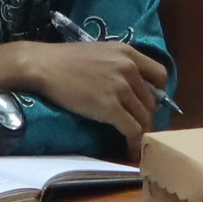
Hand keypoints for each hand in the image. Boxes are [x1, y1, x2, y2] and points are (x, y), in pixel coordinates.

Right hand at [0, 41, 169, 147]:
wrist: (42, 66)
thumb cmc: (64, 59)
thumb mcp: (99, 52)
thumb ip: (116, 64)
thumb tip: (126, 82)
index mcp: (128, 53)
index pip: (160, 74)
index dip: (158, 91)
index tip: (150, 102)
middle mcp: (129, 68)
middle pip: (152, 99)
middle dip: (146, 115)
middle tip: (137, 125)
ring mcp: (121, 87)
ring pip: (144, 117)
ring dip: (141, 131)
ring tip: (134, 141)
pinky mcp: (110, 107)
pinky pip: (132, 129)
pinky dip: (133, 142)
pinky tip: (129, 149)